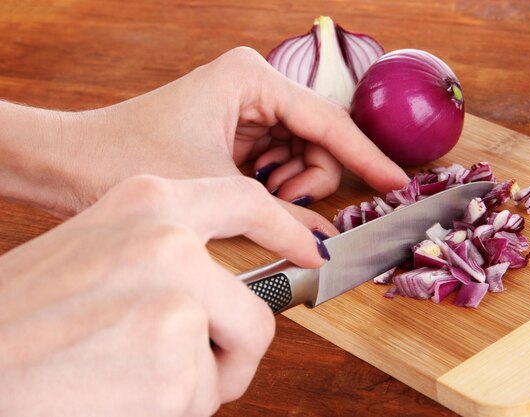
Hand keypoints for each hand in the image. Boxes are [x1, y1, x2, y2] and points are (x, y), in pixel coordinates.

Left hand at [0, 47, 407, 230]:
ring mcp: (245, 106)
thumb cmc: (128, 157)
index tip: (397, 183)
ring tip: (268, 197)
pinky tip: (258, 192)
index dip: (366, 157)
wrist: (72, 162)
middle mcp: (253, 85)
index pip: (328, 121)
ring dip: (296, 182)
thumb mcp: (219, 187)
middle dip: (317, 175)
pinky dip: (279, 182)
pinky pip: (279, 157)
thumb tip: (326, 242)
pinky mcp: (235, 128)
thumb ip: (281, 214)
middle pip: (318, 136)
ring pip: (301, 149)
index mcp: (252, 78)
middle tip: (300, 206)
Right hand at [0, 175, 325, 415]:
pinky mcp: (175, 364)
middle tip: (194, 365)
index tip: (312, 251)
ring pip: (231, 357)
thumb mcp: (96, 252)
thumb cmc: (23, 318)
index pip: (245, 201)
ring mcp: (176, 300)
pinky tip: (120, 395)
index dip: (286, 230)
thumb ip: (162, 255)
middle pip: (255, 308)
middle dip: (234, 347)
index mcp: (146, 202)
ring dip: (195, 381)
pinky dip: (174, 408)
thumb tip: (217, 281)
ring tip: (132, 378)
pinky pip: (204, 397)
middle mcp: (168, 243)